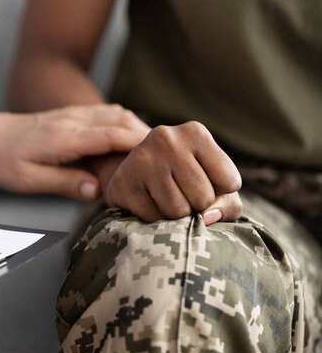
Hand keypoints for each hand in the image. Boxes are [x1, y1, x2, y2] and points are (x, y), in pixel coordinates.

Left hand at [0, 104, 150, 199]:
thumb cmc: (2, 160)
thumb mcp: (28, 180)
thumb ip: (65, 183)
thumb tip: (98, 189)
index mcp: (64, 138)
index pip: (112, 135)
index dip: (141, 145)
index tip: (165, 158)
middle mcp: (72, 120)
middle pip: (121, 120)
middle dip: (148, 137)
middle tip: (171, 157)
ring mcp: (73, 115)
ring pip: (117, 114)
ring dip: (138, 128)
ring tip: (158, 151)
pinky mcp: (71, 116)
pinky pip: (106, 114)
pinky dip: (125, 124)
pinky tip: (132, 140)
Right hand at [103, 121, 241, 223]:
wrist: (135, 175)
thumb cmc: (185, 181)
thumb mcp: (215, 184)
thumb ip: (228, 204)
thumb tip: (206, 217)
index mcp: (195, 132)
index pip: (230, 181)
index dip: (222, 193)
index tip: (204, 182)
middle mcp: (167, 139)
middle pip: (204, 197)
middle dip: (198, 206)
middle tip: (183, 194)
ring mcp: (141, 159)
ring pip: (178, 210)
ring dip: (177, 217)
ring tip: (166, 200)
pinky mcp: (122, 183)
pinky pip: (153, 219)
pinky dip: (155, 220)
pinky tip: (149, 204)